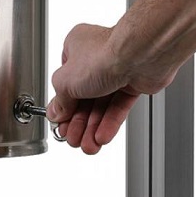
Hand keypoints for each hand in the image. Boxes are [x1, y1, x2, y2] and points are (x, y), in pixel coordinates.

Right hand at [46, 24, 169, 153]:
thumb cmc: (104, 55)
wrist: (140, 55)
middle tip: (74, 139)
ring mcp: (115, 71)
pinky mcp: (132, 83)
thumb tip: (55, 113)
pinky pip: (117, 107)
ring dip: (93, 129)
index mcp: (75, 50)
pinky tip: (102, 136)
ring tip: (89, 145)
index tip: (61, 124)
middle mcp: (95, 59)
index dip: (63, 108)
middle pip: (83, 99)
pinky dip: (109, 123)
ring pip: (100, 106)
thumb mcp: (66, 83)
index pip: (65, 85)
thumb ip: (59, 101)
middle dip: (79, 124)